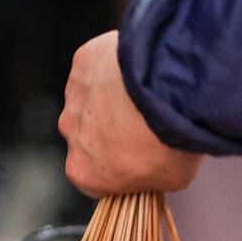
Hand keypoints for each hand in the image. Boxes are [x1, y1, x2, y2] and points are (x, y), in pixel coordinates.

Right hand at [59, 31, 202, 196]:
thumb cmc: (169, 141)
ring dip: (114, 98)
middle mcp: (70, 134)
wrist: (169, 93)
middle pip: (89, 135)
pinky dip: (117, 70)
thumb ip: (152, 176)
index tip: (142, 159)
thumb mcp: (171, 178)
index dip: (121, 168)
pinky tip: (141, 73)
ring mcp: (74, 94)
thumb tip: (158, 167)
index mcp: (83, 171)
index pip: (96, 176)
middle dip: (115, 130)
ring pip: (92, 99)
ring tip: (148, 97)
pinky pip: (98, 68)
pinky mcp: (83, 62)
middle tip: (149, 124)